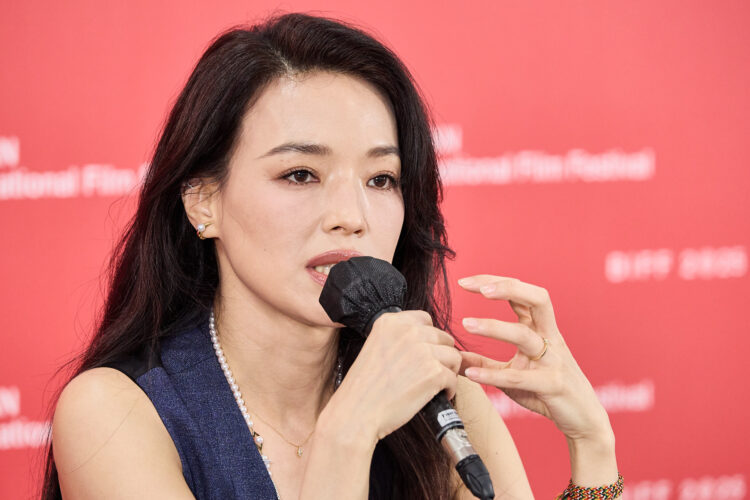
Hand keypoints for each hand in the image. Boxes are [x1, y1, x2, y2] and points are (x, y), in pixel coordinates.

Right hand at [326, 310, 461, 443]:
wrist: (357, 413)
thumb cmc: (364, 388)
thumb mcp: (375, 348)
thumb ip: (399, 339)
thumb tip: (427, 342)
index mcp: (391, 322)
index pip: (425, 320)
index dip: (428, 339)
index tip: (422, 354)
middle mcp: (408, 331)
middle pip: (443, 338)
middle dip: (440, 356)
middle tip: (429, 372)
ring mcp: (423, 351)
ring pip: (454, 356)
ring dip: (447, 371)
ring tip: (433, 385)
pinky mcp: (434, 372)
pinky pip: (454, 378)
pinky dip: (448, 390)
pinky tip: (433, 396)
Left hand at [458, 275, 611, 441]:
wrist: (583, 420)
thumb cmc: (547, 392)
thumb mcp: (513, 374)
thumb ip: (485, 364)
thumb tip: (454, 358)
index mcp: (541, 329)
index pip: (520, 294)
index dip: (494, 282)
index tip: (465, 282)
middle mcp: (550, 338)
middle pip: (536, 299)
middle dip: (508, 288)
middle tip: (479, 288)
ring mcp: (554, 360)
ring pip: (525, 335)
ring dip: (494, 327)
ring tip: (467, 324)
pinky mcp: (553, 385)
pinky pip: (520, 377)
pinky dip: (493, 375)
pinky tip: (470, 375)